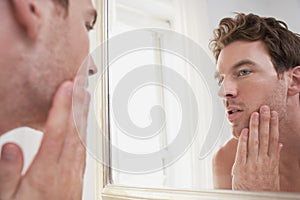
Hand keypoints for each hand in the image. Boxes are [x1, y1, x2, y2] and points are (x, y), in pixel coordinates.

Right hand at [0, 80, 89, 199]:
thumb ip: (7, 175)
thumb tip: (11, 147)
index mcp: (45, 175)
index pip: (56, 132)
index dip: (62, 107)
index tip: (67, 87)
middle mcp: (64, 172)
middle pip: (74, 131)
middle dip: (78, 103)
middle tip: (82, 82)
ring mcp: (74, 175)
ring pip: (82, 138)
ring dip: (83, 115)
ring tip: (85, 96)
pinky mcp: (77, 179)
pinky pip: (83, 150)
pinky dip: (84, 132)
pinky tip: (84, 126)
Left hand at [232, 105, 282, 190]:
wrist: (254, 199)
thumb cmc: (264, 187)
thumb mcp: (274, 174)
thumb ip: (276, 158)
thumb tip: (280, 145)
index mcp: (272, 162)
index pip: (274, 139)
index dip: (274, 126)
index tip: (274, 115)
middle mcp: (263, 161)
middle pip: (265, 138)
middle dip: (265, 122)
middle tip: (264, 108)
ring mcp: (252, 164)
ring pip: (254, 142)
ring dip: (255, 127)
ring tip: (255, 115)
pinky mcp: (240, 167)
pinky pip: (242, 151)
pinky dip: (243, 140)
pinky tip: (244, 130)